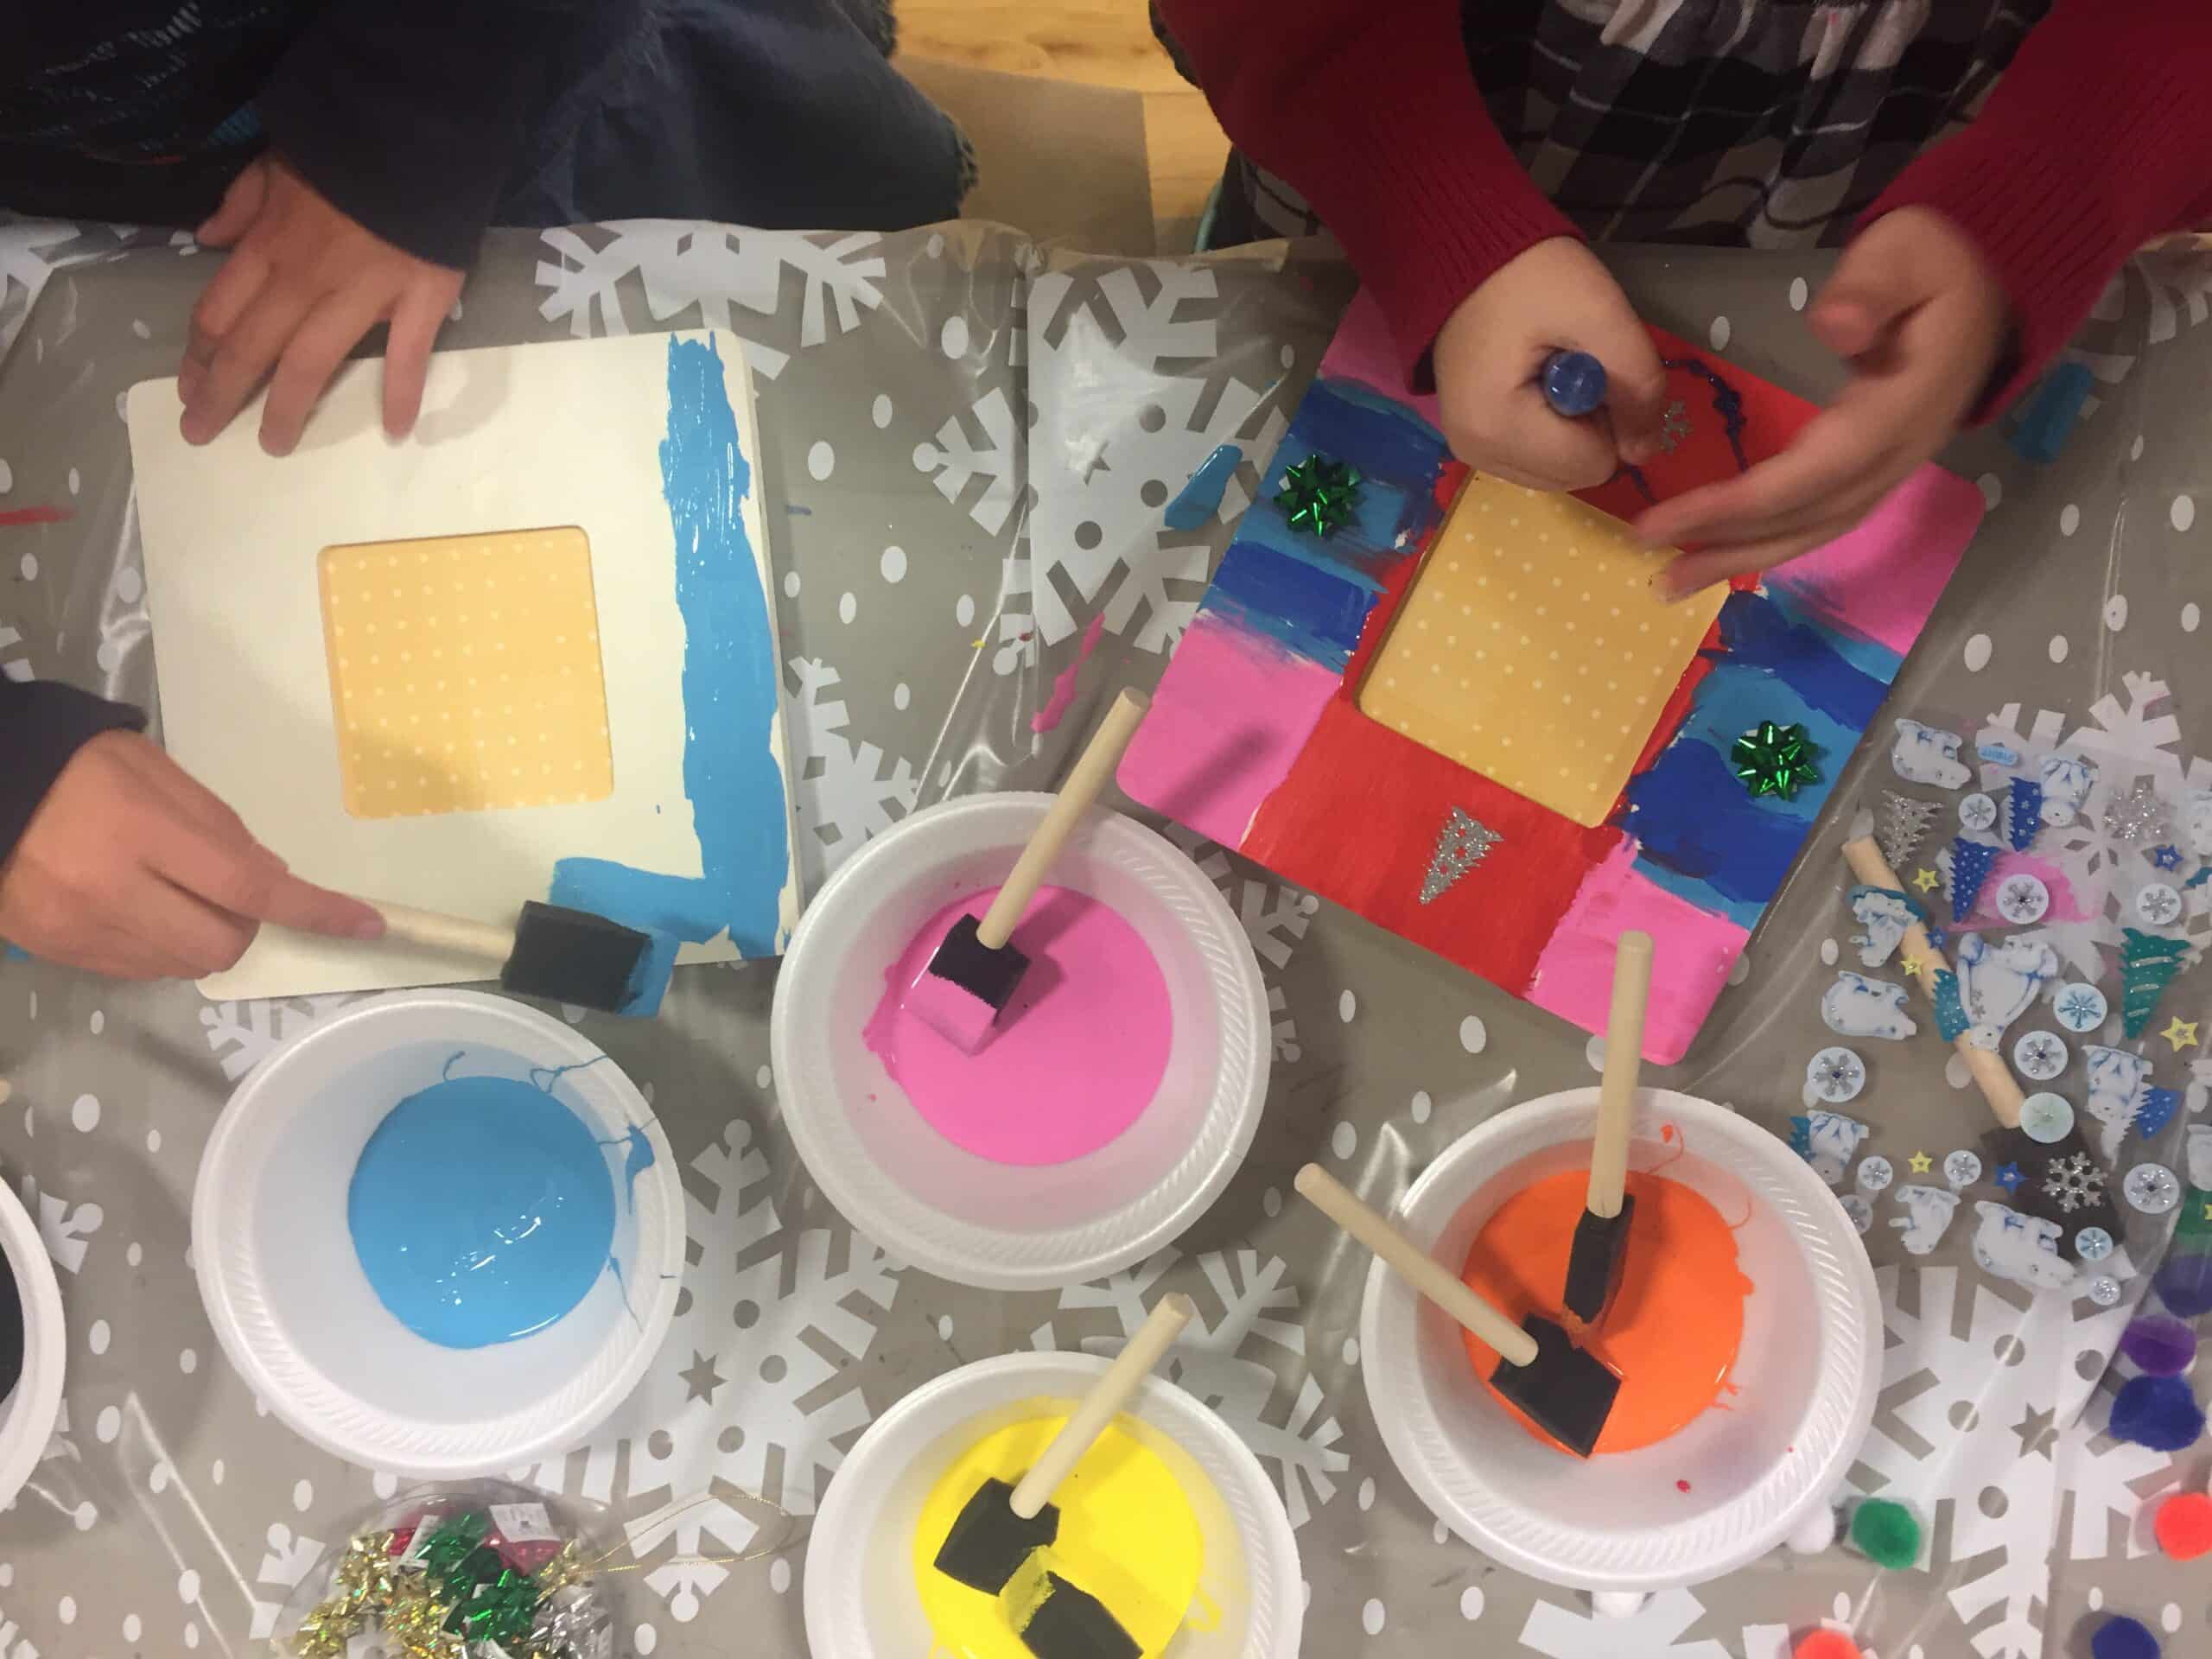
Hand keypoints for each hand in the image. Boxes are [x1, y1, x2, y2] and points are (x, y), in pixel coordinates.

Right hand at [0, 733, 383, 980]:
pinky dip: (158, 947)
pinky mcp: (56, 952)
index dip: (315, 910)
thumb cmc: (76, 767)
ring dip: (199, 937)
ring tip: (169, 891)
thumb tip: (272, 876)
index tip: (367, 925)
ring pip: (181, 966)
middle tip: (223, 888)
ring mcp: (79, 929)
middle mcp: (110, 892)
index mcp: (142, 833)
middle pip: (222, 945)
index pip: (250, 887)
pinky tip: (136, 907)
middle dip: (244, 924)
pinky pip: (138, 971)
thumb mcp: (155, 773)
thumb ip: (220, 828)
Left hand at [182, 156, 464, 454]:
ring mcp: (363, 295)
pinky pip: (408, 356)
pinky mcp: (419, 302)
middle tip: (202, 432)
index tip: (186, 387)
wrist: (415, 136)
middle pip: (251, 348)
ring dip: (288, 409)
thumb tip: (205, 239)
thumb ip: (240, 203)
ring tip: (274, 445)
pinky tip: (394, 430)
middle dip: (221, 395)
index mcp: (268, 246)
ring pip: (311, 363)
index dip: (197, 354)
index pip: (219, 311)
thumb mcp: (275, 162)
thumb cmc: (343, 153)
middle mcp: (304, 280)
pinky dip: (402, 394)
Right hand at [1431, 237, 1671, 490]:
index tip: (1591, 366)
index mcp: (1499, 429)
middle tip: (1573, 366)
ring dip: (1572, 429)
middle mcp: (1477, 454)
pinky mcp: (1471, 443)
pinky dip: (1549, 431)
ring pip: (1557, 473)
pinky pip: (1534, 461)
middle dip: (1591, 426)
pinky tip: (1536, 385)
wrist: (1465, 251)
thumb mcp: (1601, 314)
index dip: (1612, 416)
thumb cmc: (1531, 277)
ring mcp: (1469, 452)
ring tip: (1553, 372)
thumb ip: (1638, 383)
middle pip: (1575, 475)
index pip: (1593, 463)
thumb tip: (1646, 450)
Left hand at [1637, 206, 2009, 596]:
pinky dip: (1771, 541)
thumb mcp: (1905, 252)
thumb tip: (1833, 327)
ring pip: (1816, 528)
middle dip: (1730, 548)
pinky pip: (1822, 517)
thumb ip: (1870, 288)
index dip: (1739, 504)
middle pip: (1809, 517)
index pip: (1812, 473)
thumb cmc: (1935, 261)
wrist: (1991, 280)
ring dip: (1745, 559)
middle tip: (1656, 572)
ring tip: (1675, 580)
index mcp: (1901, 407)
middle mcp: (1900, 452)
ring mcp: (1895, 465)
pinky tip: (1725, 554)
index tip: (1666, 519)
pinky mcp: (1880, 466)